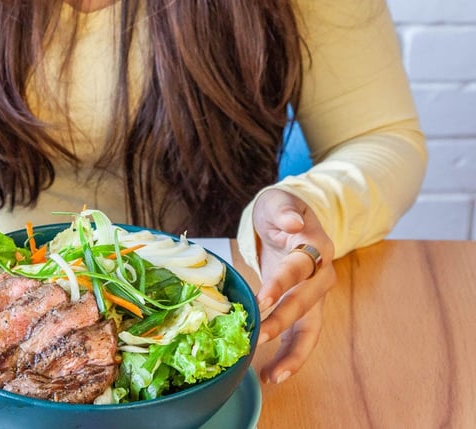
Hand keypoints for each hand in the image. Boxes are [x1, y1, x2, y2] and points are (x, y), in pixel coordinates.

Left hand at [251, 189, 335, 383]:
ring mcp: (316, 296)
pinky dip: (289, 357)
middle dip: (281, 323)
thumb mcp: (280, 201)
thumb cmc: (282, 211)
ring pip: (310, 329)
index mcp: (316, 247)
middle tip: (256, 338)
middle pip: (304, 303)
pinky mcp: (306, 309)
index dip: (280, 284)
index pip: (298, 267)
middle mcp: (321, 275)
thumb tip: (293, 223)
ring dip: (292, 354)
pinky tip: (271, 375)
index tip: (261, 300)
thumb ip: (284, 210)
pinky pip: (302, 337)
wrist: (293, 219)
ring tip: (271, 376)